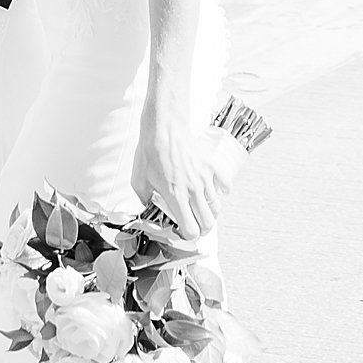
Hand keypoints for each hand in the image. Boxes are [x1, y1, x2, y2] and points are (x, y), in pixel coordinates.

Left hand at [132, 110, 229, 239]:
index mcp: (175, 196)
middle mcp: (193, 190)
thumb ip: (144, 199)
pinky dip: (221, 192)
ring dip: (210, 213)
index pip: (191, 229)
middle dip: (201, 229)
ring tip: (200, 210)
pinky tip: (212, 191)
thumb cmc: (150, 151)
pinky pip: (224, 186)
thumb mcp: (138, 179)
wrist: (164, 127)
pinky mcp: (210, 167)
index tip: (181, 231)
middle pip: (209, 224)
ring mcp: (204, 179)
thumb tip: (148, 207)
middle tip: (193, 225)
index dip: (187, 235)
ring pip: (217, 208)